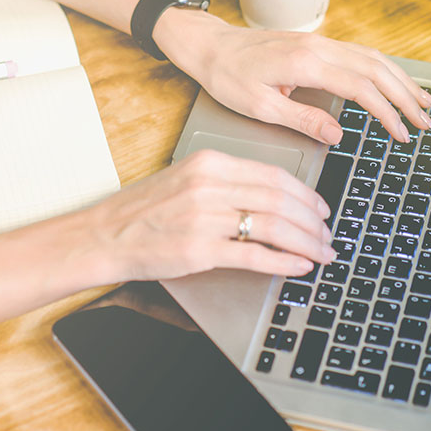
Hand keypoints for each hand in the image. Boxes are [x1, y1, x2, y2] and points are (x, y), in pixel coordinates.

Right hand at [85, 149, 335, 281]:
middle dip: (312, 221)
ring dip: (305, 242)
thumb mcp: (186, 180)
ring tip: (322, 253)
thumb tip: (272, 197)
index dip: (305, 194)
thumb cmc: (141, 212)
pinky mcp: (199, 250)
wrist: (102, 236)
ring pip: (273, 226)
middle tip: (328, 235)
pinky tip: (299, 267)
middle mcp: (209, 186)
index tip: (321, 209)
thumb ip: (226, 182)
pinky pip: (253, 255)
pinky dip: (283, 262)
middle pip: (280, 200)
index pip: (273, 174)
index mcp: (209, 163)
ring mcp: (204, 218)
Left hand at [153, 9, 430, 144]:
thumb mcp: (260, 107)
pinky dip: (385, 69)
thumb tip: (337, 134)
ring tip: (424, 102)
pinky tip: (395, 82)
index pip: (361, 88)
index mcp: (306, 63)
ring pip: (374, 58)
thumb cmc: (228, 76)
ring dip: (402, 80)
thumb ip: (302, 119)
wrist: (210, 46)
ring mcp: (320, 42)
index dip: (387, 113)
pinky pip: (360, 54)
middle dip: (406, 97)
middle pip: (377, 70)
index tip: (402, 134)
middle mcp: (319, 47)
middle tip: (426, 123)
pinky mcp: (317, 43)